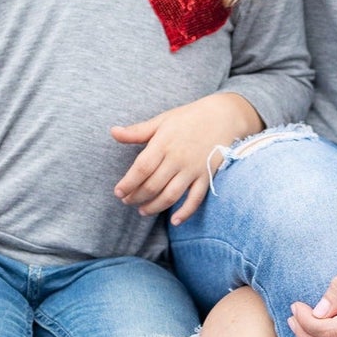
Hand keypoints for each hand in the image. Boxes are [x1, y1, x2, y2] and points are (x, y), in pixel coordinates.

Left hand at [111, 92, 262, 226]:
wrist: (223, 116)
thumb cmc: (188, 118)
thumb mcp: (162, 121)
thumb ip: (137, 131)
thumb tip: (113, 132)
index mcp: (164, 143)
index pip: (141, 168)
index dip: (128, 183)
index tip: (118, 192)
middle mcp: (178, 158)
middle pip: (153, 185)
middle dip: (137, 197)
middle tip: (127, 201)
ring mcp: (193, 169)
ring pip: (171, 195)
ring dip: (155, 207)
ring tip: (143, 211)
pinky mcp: (207, 176)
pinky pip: (196, 199)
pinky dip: (186, 212)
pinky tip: (174, 220)